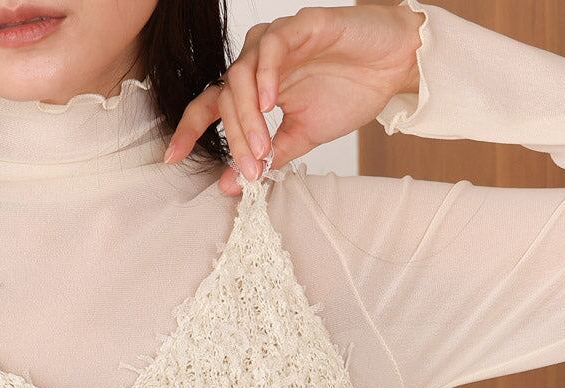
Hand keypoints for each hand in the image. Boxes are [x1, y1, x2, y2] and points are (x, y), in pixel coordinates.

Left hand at [163, 3, 425, 192]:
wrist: (392, 66)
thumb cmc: (348, 92)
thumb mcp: (301, 137)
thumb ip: (267, 158)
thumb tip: (230, 185)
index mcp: (254, 87)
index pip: (210, 106)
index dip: (189, 129)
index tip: (172, 157)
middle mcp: (257, 62)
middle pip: (224, 97)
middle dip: (234, 138)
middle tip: (249, 168)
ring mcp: (276, 42)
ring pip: (240, 74)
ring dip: (247, 116)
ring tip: (262, 144)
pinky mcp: (300, 26)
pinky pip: (270, 48)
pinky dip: (265, 76)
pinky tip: (270, 101)